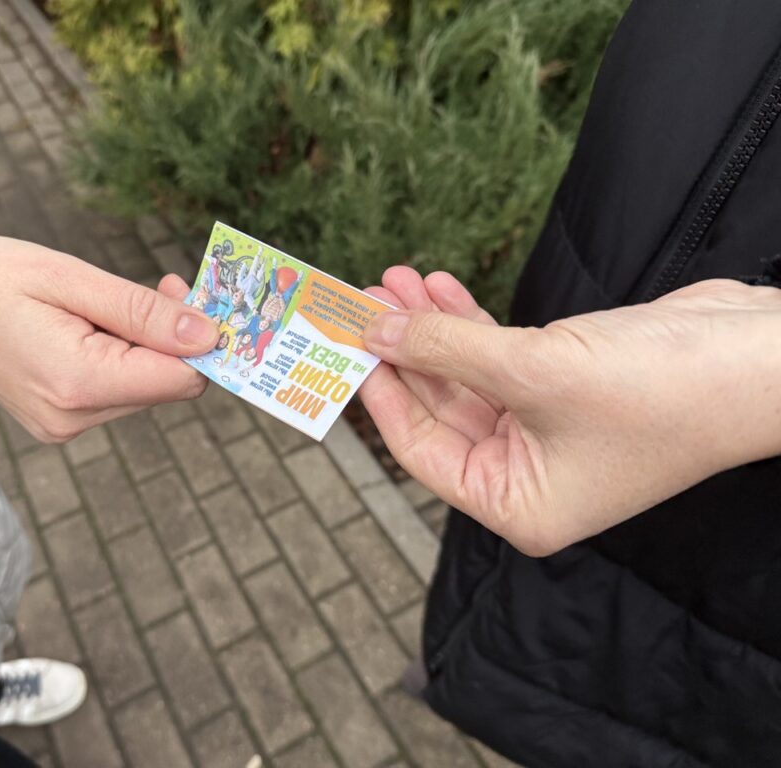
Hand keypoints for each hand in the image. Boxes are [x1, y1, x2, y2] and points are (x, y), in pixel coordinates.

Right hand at [0, 237, 218, 441]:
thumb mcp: (67, 278)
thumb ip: (141, 311)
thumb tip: (207, 335)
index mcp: (79, 383)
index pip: (181, 379)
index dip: (202, 339)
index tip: (190, 294)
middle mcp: (76, 418)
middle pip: (168, 386)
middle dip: (175, 337)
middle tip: (161, 286)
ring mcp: (67, 426)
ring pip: (147, 389)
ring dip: (149, 346)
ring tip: (111, 304)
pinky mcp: (62, 422)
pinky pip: (120, 392)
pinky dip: (125, 359)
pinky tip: (98, 327)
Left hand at [360, 268, 780, 555]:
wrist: (758, 358)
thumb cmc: (655, 390)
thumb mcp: (531, 370)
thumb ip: (445, 349)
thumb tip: (375, 330)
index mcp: (517, 504)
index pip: (422, 453)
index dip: (381, 396)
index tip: (349, 347)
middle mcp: (527, 475)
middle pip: (439, 409)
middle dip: (404, 349)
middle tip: (366, 300)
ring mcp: (545, 429)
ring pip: (465, 375)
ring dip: (431, 328)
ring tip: (396, 280)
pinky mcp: (563, 385)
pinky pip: (497, 356)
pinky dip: (468, 323)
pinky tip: (439, 289)